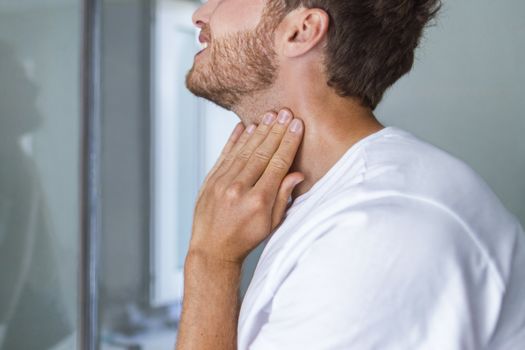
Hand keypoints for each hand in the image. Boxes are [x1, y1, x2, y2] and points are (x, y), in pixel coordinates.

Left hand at [188, 109, 304, 264]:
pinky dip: (234, 140)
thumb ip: (284, 197)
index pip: (277, 164)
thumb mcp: (271, 224)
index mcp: (258, 201)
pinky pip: (224, 155)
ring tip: (270, 116)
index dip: (289, 143)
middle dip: (276, 131)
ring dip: (258, 131)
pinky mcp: (210, 181)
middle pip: (262, 153)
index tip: (297, 126)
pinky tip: (244, 127)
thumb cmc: (245, 239)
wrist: (212, 249)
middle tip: (286, 113)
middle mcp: (239, 189)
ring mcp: (221, 183)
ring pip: (244, 150)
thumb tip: (297, 174)